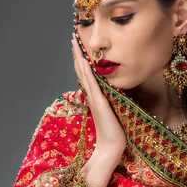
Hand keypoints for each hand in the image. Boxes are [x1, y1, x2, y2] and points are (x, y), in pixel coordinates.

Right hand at [72, 35, 126, 172]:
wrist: (111, 147)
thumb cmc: (114, 132)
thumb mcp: (112, 111)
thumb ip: (110, 101)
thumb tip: (113, 92)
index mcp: (95, 97)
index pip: (86, 75)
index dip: (81, 61)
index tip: (78, 47)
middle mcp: (92, 96)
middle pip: (81, 71)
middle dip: (77, 55)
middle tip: (72, 39)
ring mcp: (94, 99)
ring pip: (84, 75)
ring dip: (79, 59)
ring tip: (75, 44)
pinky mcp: (100, 103)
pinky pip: (92, 84)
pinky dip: (87, 72)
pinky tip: (84, 62)